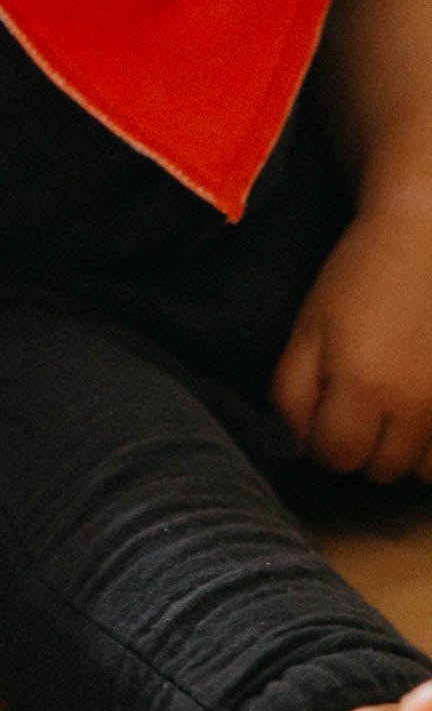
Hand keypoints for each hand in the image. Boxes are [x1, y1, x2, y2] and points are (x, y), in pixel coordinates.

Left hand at [273, 203, 431, 480]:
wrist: (424, 239)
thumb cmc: (357, 278)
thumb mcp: (307, 329)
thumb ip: (292, 391)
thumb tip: (296, 444)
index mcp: (363, 387)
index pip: (335, 457)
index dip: (320, 441)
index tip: (322, 416)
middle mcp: (416, 408)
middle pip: (380, 469)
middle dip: (360, 449)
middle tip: (356, 409)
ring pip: (423, 471)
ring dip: (403, 452)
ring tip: (392, 412)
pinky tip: (422, 412)